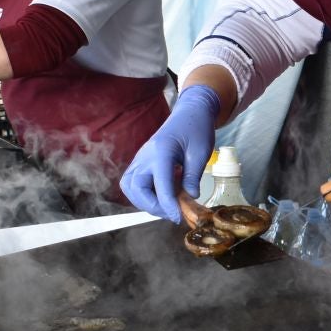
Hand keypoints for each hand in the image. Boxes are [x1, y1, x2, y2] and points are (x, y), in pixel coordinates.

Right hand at [119, 84, 222, 222]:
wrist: (190, 113)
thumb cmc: (196, 129)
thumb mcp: (200, 153)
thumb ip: (192, 176)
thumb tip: (190, 197)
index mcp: (162, 151)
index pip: (160, 184)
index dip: (168, 205)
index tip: (178, 217)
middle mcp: (146, 155)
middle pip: (136, 187)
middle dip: (152, 206)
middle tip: (172, 212)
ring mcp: (140, 158)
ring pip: (129, 187)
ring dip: (144, 202)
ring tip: (166, 206)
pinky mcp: (140, 162)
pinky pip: (132, 183)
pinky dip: (142, 195)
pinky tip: (160, 197)